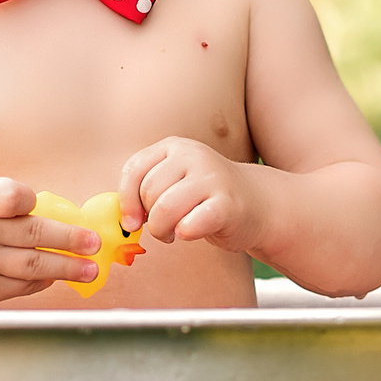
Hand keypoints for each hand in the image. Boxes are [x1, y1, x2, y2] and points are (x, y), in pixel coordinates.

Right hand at [0, 177, 99, 303]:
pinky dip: (41, 282)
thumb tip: (55, 213)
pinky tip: (57, 277)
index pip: (9, 197)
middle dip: (69, 240)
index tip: (39, 204)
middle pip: (32, 236)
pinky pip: (20, 287)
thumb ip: (4, 198)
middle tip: (94, 243)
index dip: (26, 200)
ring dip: (66, 268)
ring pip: (32, 267)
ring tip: (90, 269)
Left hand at [120, 138, 262, 255]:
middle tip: (162, 228)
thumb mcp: (174, 183)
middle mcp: (193, 155)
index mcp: (174, 147)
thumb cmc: (205, 198)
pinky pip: (190, 224)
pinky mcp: (227, 203)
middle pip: (149, 192)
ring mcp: (212, 177)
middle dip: (149, 219)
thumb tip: (122, 220)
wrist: (258, 203)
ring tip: (173, 233)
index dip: (126, 200)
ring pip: (165, 209)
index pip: (134, 170)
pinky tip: (190, 232)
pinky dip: (184, 233)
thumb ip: (146, 191)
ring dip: (162, 230)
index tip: (130, 222)